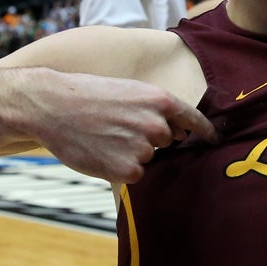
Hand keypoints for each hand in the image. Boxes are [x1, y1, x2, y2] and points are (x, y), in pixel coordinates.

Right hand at [25, 71, 217, 184]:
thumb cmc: (86, 96)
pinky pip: (135, 174)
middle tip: (117, 127)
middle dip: (149, 138)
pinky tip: (100, 152)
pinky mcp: (129, 170)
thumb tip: (173, 133)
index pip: (194, 120)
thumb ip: (154, 110)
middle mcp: (157, 125)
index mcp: (160, 100)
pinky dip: (119, 168)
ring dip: (131, 153)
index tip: (215, 139)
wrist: (51, 105)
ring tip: (103, 137)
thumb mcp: (128, 91)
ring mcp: (144, 148)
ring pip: (148, 158)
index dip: (205, 132)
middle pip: (168, 141)